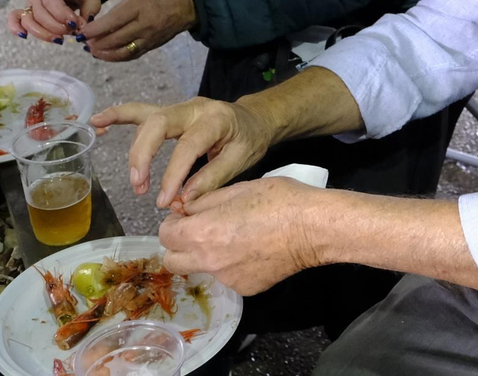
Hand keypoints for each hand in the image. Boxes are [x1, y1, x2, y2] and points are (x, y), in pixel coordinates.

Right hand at [7, 0, 101, 43]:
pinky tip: (24, 36)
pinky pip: (17, 17)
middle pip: (39, 12)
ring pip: (29, 19)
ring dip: (43, 33)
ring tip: (60, 39)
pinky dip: (16, 27)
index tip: (75, 24)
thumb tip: (81, 29)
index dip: (61, 14)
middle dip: (56, 27)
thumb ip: (89, 10)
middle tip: (74, 30)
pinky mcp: (30, 8)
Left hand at [77, 0, 196, 61]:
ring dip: (105, 54)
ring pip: (123, 51)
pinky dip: (117, 57)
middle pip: (116, 39)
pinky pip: (132, 55)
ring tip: (93, 51)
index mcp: (139, 8)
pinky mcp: (152, 47)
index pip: (113, 22)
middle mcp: (144, 26)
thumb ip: (119, 10)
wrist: (186, 5)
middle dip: (97, 43)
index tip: (82, 33)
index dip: (95, 30)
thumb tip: (100, 26)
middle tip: (84, 43)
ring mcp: (149, 39)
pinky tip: (107, 55)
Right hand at [90, 96, 274, 206]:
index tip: (165, 202)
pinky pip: (139, 111)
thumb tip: (183, 200)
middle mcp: (193, 107)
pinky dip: (118, 115)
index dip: (173, 174)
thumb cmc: (249, 140)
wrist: (255, 120)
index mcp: (215, 119)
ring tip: (134, 180)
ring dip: (135, 149)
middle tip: (140, 188)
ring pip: (147, 119)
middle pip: (158, 124)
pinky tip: (97, 123)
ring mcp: (179, 108)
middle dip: (143, 155)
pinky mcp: (169, 112)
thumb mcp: (241, 160)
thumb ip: (211, 179)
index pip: (188, 145)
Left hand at [159, 178, 323, 295]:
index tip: (186, 216)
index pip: (165, 235)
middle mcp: (208, 261)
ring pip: (200, 269)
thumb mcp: (236, 189)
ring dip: (205, 255)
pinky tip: (252, 250)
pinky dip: (231, 265)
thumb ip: (203, 201)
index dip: (173, 223)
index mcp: (202, 233)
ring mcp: (227, 279)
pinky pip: (226, 277)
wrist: (312, 228)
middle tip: (198, 231)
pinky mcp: (245, 288)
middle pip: (172, 261)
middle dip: (178, 246)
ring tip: (233, 238)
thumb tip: (184, 208)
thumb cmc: (277, 200)